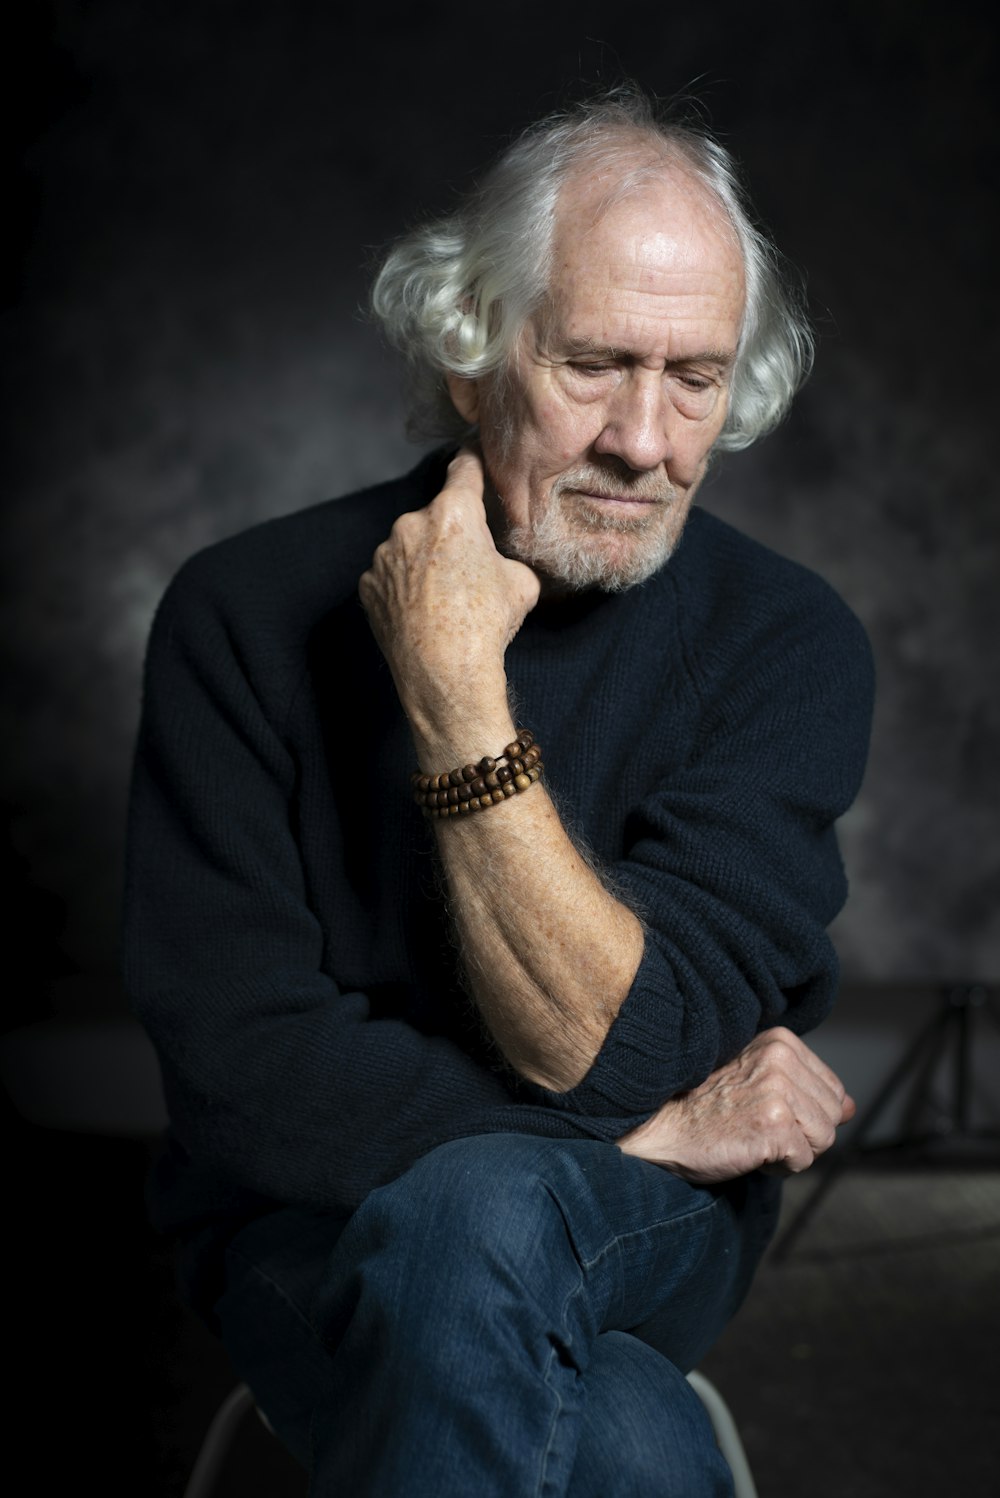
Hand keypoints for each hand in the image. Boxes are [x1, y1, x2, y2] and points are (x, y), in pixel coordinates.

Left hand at [358, 448, 539, 760]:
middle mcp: (411, 523)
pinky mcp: (368, 584)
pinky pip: (390, 576)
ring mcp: (384, 555)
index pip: (464, 468)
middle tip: (468, 570)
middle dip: (450, 534)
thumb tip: (500, 561)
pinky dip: (403, 587)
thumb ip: (507, 557)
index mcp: (454, 512)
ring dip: (424, 561)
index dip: (472, 461)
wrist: (445, 674)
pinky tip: (421, 612)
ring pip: (409, 547)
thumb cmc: (487, 624)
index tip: (472, 457)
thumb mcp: (522, 584)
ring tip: (443, 599)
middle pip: (436, 516)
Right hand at [618, 1027, 854, 1182]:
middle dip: (801, 1133)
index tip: (764, 1111)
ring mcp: (778, 1090)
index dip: (804, 1114)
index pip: (832, 1090)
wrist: (661, 1125)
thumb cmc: (704, 1105)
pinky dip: (778, 1167)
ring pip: (823, 1139)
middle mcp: (781, 1058)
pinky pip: (803, 1161)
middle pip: (831, 1116)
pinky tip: (748, 1151)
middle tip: (755, 1127)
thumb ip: (807, 1090)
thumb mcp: (759, 1083)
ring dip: (791, 1151)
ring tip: (752, 1138)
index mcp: (780, 1041)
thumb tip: (851, 1107)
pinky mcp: (774, 1125)